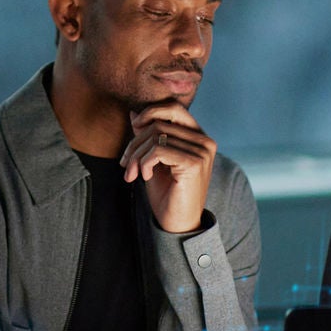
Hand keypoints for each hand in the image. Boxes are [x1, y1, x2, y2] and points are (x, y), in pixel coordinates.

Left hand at [123, 102, 214, 233]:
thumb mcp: (153, 159)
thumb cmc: (167, 192)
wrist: (178, 224)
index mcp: (198, 136)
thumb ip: (148, 136)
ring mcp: (202, 151)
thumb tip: (133, 112)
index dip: (150, 112)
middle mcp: (205, 140)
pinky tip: (145, 177)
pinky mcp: (194, 163)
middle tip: (125, 163)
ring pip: (155, 136)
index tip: (134, 129)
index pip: (173, 107)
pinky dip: (144, 162)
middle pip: (159, 123)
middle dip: (135, 142)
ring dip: (136, 155)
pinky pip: (158, 150)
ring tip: (132, 173)